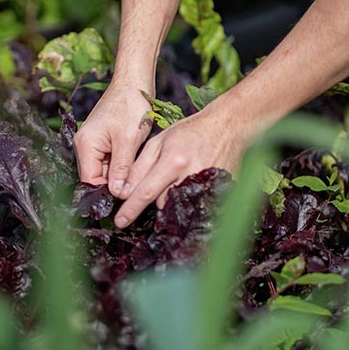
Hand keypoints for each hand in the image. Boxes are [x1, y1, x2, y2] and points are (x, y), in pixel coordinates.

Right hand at [73, 82, 153, 195]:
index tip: (126, 200)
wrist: (134, 81)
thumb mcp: (128, 141)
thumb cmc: (131, 105)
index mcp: (85, 145)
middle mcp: (85, 145)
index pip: (89, 181)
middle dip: (114, 185)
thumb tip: (117, 194)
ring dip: (120, 176)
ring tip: (138, 179)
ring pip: (105, 170)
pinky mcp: (104, 140)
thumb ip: (121, 169)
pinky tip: (136, 166)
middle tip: (136, 191)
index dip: (106, 193)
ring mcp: (94, 142)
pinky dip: (122, 165)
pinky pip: (110, 161)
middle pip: (96, 177)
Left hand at [114, 105, 248, 227]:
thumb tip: (123, 192)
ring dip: (172, 198)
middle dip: (155, 198)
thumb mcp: (159, 142)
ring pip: (179, 206)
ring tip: (180, 178)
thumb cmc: (191, 132)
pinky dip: (189, 200)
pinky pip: (196, 206)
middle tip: (162, 180)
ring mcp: (208, 186)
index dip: (131, 209)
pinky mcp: (221, 192)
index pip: (146, 192)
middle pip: (162, 203)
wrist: (229, 127)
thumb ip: (140, 167)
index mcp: (174, 161)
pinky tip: (191, 184)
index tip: (119, 221)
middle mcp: (190, 175)